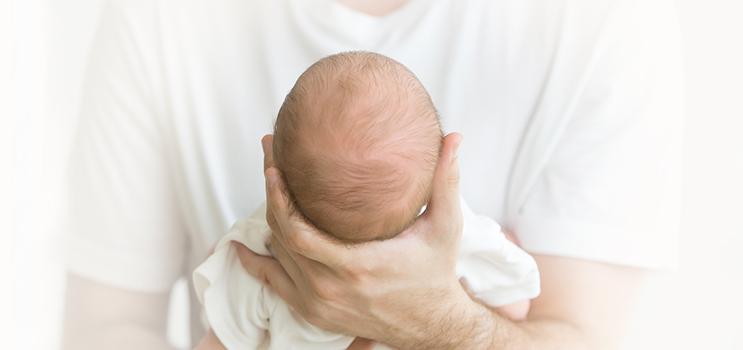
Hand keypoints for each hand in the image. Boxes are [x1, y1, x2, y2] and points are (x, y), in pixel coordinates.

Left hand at [234, 133, 480, 347]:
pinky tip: (241, 246)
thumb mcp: (445, 227)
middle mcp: (331, 289)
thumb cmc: (436, 273)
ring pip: (276, 258)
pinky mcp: (315, 314)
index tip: (274, 165)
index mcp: (357, 266)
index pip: (298, 232)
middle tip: (269, 159)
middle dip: (270, 196)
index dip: (278, 198)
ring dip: (268, 222)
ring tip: (270, 185)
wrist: (432, 325)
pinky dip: (257, 264)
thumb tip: (453, 138)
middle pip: (280, 238)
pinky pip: (275, 285)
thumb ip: (446, 182)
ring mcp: (319, 305)